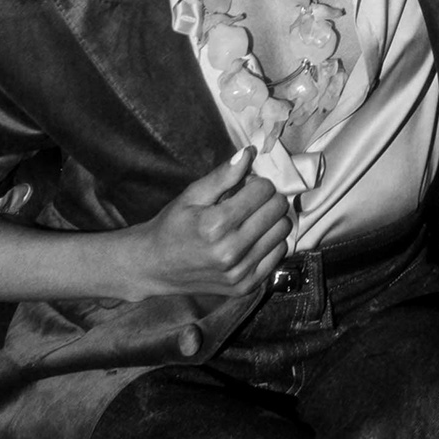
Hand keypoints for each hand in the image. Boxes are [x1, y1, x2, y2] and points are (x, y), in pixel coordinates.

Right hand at [109, 147, 293, 298]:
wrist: (155, 267)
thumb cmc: (173, 226)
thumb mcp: (191, 195)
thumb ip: (222, 175)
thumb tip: (249, 153)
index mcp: (215, 225)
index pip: (264, 190)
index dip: (256, 182)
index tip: (244, 186)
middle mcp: (231, 251)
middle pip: (278, 209)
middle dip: (268, 198)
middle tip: (250, 201)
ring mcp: (240, 272)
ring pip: (283, 231)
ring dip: (272, 220)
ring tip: (252, 219)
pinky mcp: (246, 286)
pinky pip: (279, 254)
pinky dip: (270, 242)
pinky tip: (252, 238)